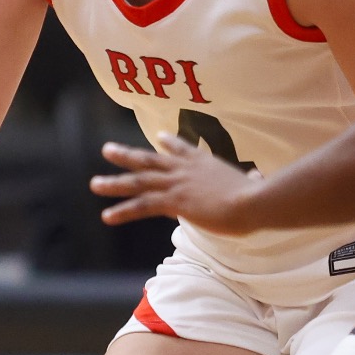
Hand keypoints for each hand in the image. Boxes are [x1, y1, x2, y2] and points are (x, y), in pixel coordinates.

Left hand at [90, 135, 260, 233]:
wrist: (253, 201)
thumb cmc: (258, 196)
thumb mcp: (253, 185)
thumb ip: (252, 180)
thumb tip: (259, 179)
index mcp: (205, 163)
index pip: (182, 149)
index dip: (168, 143)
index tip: (158, 138)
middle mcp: (186, 169)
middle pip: (150, 160)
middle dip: (126, 155)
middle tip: (107, 149)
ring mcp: (178, 183)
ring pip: (138, 182)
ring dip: (114, 183)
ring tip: (95, 184)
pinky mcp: (174, 201)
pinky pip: (142, 206)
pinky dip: (123, 211)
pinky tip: (107, 216)